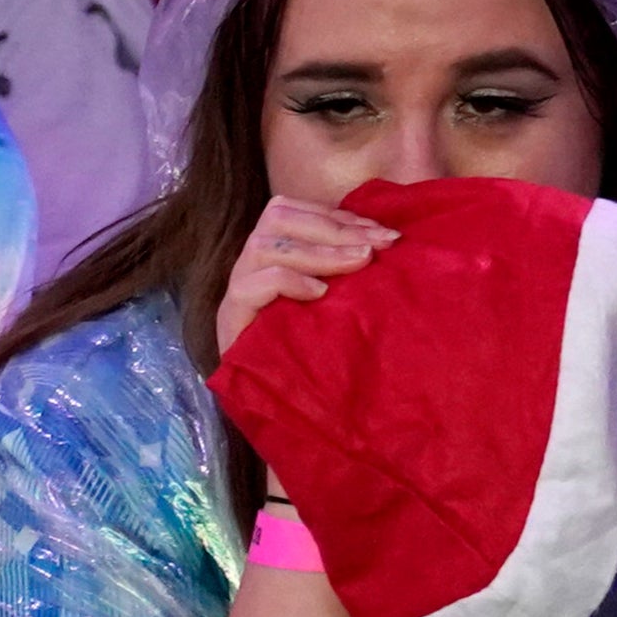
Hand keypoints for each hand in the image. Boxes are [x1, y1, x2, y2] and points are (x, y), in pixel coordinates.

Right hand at [215, 196, 396, 357]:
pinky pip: (251, 285)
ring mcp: (237, 290)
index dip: (339, 216)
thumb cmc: (311, 354)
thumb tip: (386, 240)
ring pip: (265, 245)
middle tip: (376, 246)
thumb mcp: (332, 304)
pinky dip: (289, 281)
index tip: (382, 232)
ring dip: (318, 251)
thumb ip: (343, 270)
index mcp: (273, 254)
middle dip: (334, 228)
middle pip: (278, 217)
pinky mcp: (230, 319)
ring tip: (357, 264)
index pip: (294, 211)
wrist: (277, 405)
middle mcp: (250, 265)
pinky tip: (320, 293)